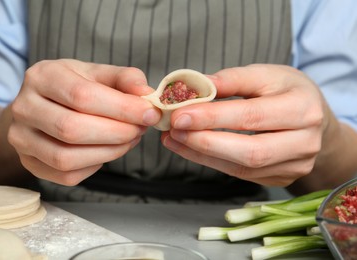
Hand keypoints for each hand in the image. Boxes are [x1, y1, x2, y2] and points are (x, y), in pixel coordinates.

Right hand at [8, 59, 159, 184]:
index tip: (149, 114)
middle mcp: (23, 108)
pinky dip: (95, 165)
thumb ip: (124, 79)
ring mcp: (21, 139)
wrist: (39, 106)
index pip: (81, 95)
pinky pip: (67, 175)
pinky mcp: (30, 163)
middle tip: (140, 129)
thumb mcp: (96, 74)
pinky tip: (107, 150)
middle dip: (117, 133)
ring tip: (129, 140)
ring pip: (66, 158)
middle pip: (72, 129)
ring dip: (109, 152)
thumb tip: (147, 94)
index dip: (121, 108)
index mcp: (42, 76)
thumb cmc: (72, 88)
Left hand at [162, 64, 333, 186]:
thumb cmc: (287, 91)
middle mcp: (305, 142)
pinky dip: (211, 162)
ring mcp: (295, 166)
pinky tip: (190, 149)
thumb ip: (233, 79)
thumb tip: (197, 86)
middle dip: (205, 141)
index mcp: (303, 108)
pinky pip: (242, 175)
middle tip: (173, 129)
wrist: (313, 118)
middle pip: (249, 150)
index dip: (213, 117)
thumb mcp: (266, 74)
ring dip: (203, 155)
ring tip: (175, 139)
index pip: (251, 116)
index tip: (179, 114)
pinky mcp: (282, 178)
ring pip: (243, 168)